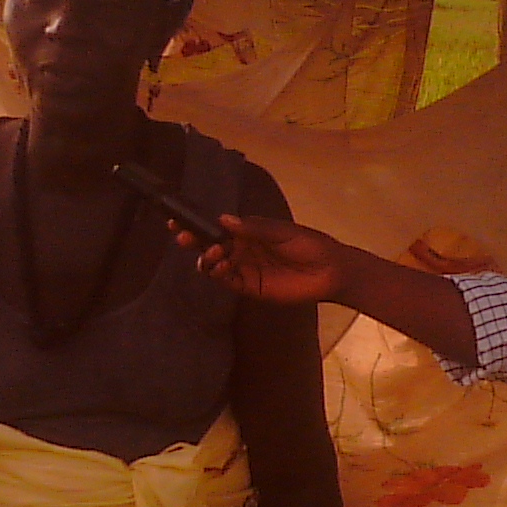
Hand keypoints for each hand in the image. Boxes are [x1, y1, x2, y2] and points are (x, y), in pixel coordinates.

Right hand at [175, 215, 347, 306]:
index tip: (177, 219)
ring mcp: (244, 268)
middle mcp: (241, 249)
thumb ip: (252, 228)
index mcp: (247, 232)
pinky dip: (219, 274)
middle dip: (193, 240)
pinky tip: (219, 267)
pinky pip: (227, 281)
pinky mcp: (249, 287)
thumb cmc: (308, 244)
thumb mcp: (281, 231)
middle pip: (209, 245)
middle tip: (182, 236)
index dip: (197, 224)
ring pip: (214, 264)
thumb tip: (223, 219)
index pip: (216, 227)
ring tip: (213, 253)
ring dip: (206, 258)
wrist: (329, 270)